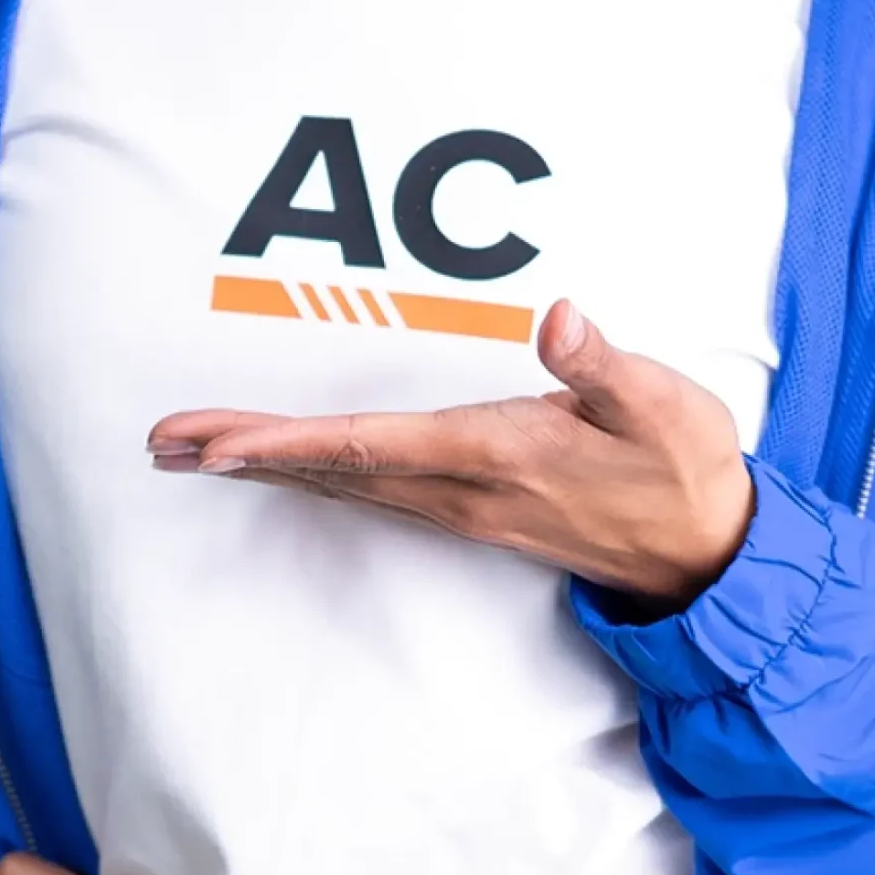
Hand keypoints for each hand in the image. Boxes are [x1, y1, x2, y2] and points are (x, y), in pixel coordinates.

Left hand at [145, 296, 756, 610]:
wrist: (710, 557)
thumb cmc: (685, 469)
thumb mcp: (662, 405)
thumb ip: (603, 364)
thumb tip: (558, 317)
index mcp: (496, 454)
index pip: (370, 445)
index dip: (290, 440)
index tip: (221, 443)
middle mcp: (464, 487)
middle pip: (333, 466)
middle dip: (246, 451)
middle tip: (163, 440)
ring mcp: (464, 502)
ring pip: (343, 480)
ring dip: (266, 461)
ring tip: (193, 447)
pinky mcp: (473, 503)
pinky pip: (370, 486)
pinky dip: (313, 468)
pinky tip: (284, 461)